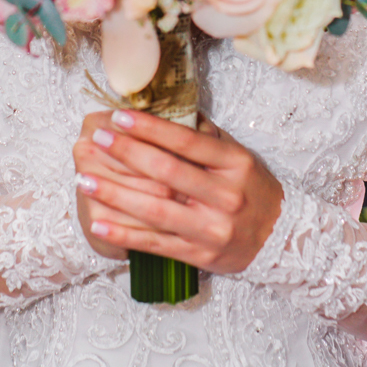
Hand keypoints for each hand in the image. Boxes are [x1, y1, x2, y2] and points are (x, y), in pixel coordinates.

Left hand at [73, 108, 282, 272]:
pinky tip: (98, 222)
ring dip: (115, 194)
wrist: (281, 238)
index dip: (150, 128)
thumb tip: (167, 111)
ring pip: (155, 210)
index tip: (119, 116)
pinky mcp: (199, 255)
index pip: (186, 141)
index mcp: (234, 164)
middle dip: (126, 153)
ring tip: (85, 178)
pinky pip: (155, 244)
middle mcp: (224, 196)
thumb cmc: (252, 188)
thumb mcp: (239, 156)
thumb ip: (205, 137)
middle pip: (167, 172)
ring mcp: (211, 228)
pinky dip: (124, 234)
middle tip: (97, 139)